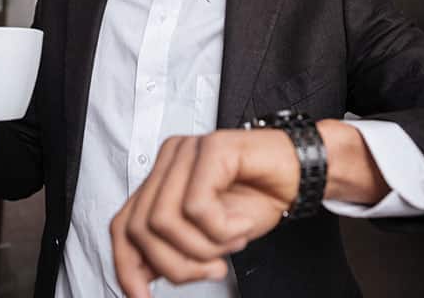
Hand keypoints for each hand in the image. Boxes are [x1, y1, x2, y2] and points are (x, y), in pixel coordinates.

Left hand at [110, 129, 299, 297]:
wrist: (301, 176)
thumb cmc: (259, 198)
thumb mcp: (208, 237)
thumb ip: (173, 249)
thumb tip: (141, 276)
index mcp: (162, 178)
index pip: (122, 225)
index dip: (126, 266)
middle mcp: (169, 159)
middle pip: (140, 227)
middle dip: (176, 264)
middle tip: (213, 269)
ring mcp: (188, 150)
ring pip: (163, 220)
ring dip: (203, 248)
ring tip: (232, 243)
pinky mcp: (211, 147)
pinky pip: (197, 208)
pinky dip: (222, 230)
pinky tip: (242, 225)